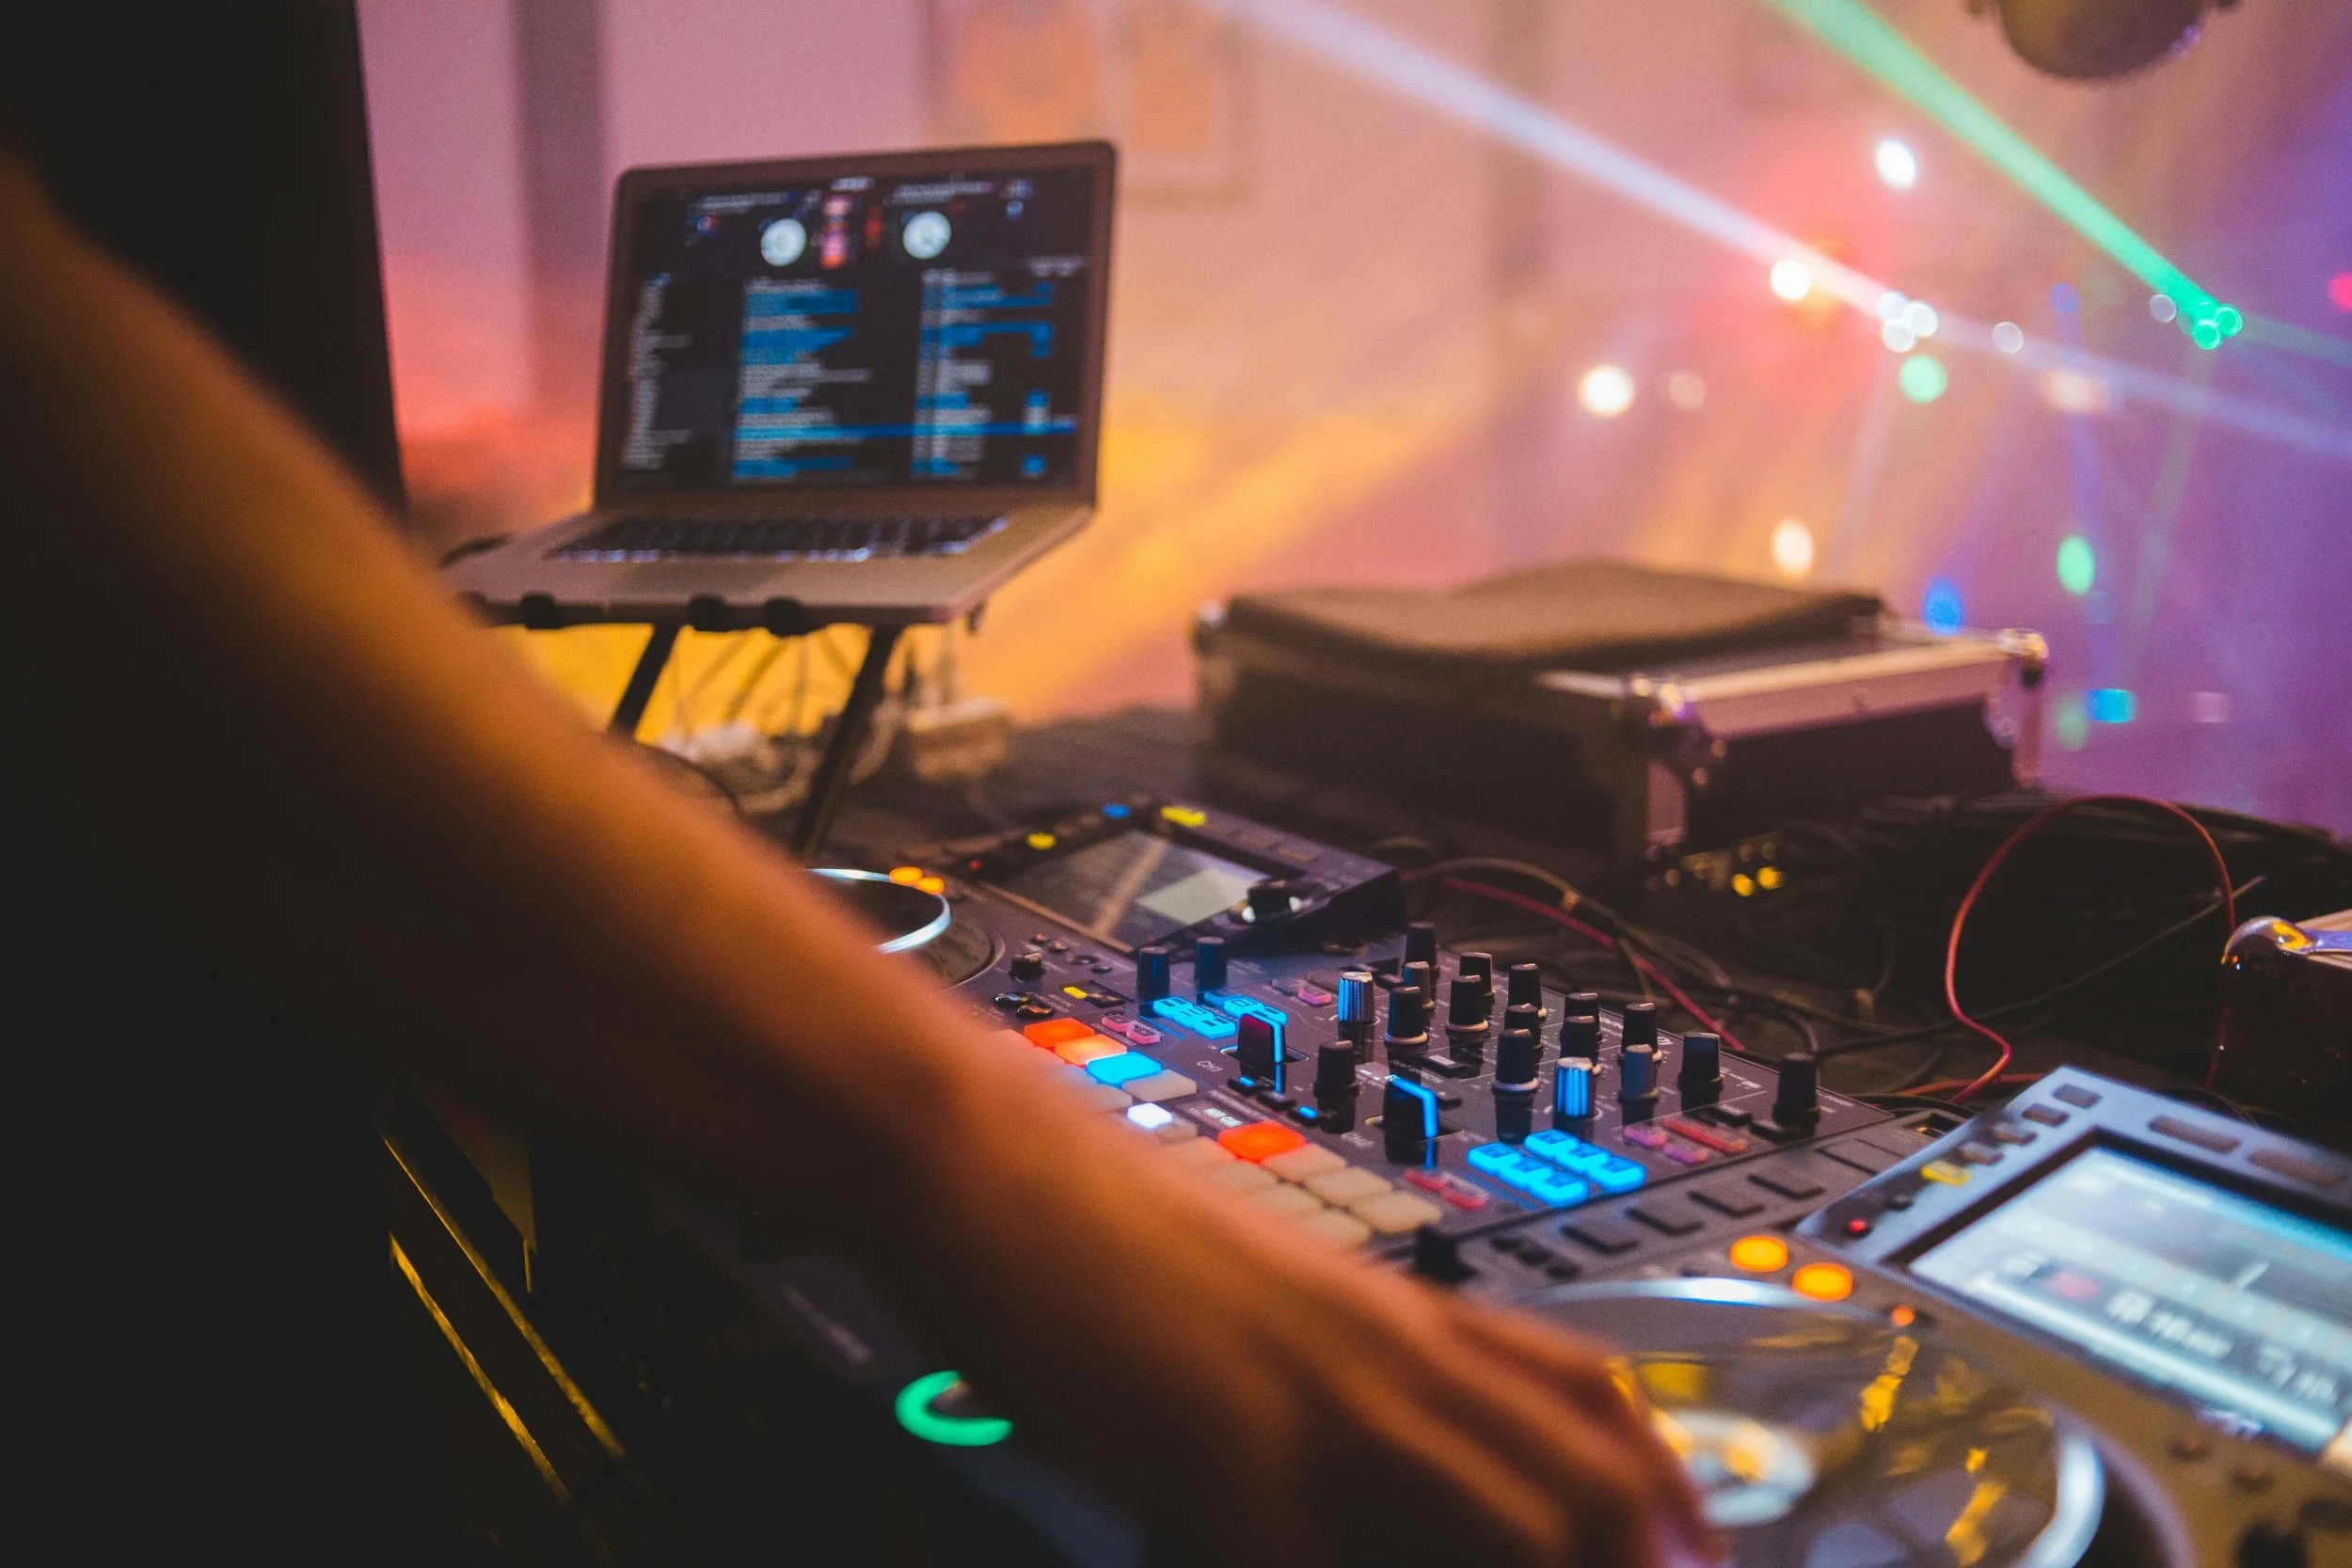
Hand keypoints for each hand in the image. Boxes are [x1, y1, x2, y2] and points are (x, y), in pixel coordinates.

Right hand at [892, 1078, 1715, 1567]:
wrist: (983, 1155)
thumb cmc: (1091, 1224)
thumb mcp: (1245, 1300)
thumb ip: (1325, 1372)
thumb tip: (1364, 1454)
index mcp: (1392, 1310)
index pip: (1581, 1388)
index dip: (1660, 1488)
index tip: (1693, 1549)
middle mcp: (1384, 1352)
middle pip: (1585, 1467)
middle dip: (1641, 1555)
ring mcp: (1316, 1405)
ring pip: (1520, 1517)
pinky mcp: (1225, 1455)